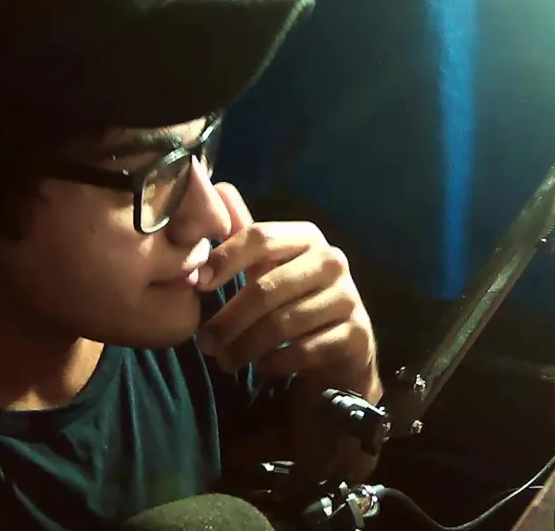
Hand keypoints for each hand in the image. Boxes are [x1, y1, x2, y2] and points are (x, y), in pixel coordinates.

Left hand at [195, 183, 379, 398]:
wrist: (341, 346)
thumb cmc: (294, 300)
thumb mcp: (269, 266)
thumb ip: (243, 234)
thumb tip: (217, 188)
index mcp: (307, 237)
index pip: (261, 237)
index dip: (226, 258)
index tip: (198, 284)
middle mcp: (332, 261)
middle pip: (267, 287)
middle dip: (229, 319)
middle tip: (205, 343)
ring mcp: (348, 298)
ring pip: (282, 324)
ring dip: (245, 347)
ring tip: (224, 360)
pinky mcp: (356, 334)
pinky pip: (303, 351)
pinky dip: (275, 363)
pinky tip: (263, 366)